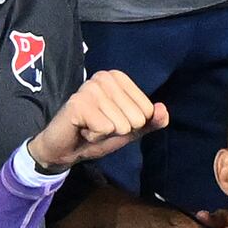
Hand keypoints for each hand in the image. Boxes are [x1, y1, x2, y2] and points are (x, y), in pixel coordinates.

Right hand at [25, 68, 166, 176]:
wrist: (64, 150)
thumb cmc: (97, 134)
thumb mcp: (130, 130)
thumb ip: (150, 122)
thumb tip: (162, 110)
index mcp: (118, 78)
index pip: (148, 109)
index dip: (132, 124)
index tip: (111, 121)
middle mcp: (104, 77)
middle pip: (136, 117)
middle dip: (119, 129)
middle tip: (98, 125)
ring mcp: (90, 88)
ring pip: (121, 124)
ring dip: (105, 133)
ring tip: (90, 127)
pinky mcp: (78, 103)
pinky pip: (105, 128)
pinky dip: (95, 136)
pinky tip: (83, 130)